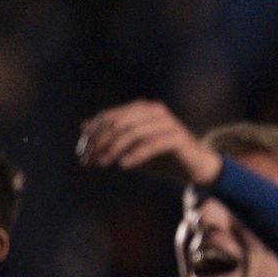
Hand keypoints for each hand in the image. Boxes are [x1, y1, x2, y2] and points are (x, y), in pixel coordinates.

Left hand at [77, 100, 221, 186]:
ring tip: (103, 164)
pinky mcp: (179, 138)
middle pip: (118, 123)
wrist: (196, 167)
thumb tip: (84, 125)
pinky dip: (136, 155)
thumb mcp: (133, 146)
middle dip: (100, 142)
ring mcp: (168, 123)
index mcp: (142, 109)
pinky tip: (124, 166)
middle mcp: (154, 111)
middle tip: (89, 161)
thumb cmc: (163, 157)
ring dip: (114, 149)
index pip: (109, 116)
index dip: (92, 134)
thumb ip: (112, 135)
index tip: (82, 154)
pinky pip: (152, 144)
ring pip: (133, 132)